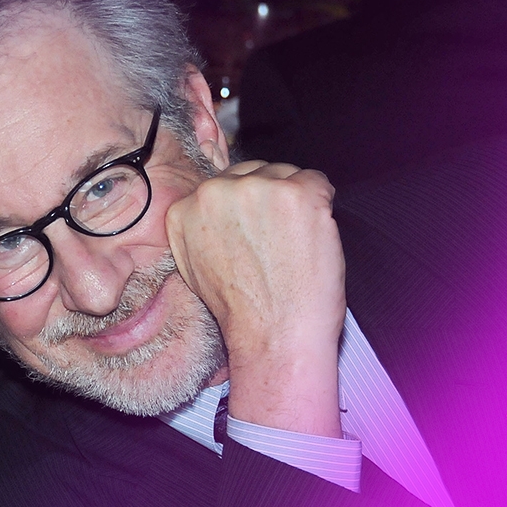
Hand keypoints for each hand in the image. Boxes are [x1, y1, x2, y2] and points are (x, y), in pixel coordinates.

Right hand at [166, 160, 344, 436]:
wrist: (273, 335)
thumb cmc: (240, 310)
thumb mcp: (194, 266)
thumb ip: (200, 228)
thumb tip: (217, 207)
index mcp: (184, 209)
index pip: (222, 184)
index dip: (244, 207)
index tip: (254, 230)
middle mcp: (215, 192)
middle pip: (253, 172)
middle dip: (267, 199)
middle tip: (277, 240)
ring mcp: (257, 189)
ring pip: (285, 174)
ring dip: (294, 202)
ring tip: (293, 244)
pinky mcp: (297, 193)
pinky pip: (318, 181)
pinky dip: (322, 205)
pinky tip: (312, 236)